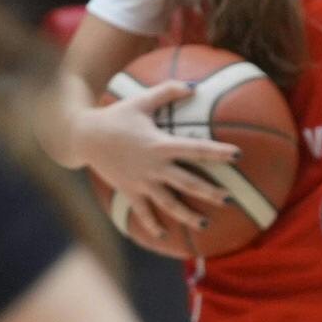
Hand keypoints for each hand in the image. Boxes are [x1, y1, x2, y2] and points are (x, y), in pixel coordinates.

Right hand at [73, 80, 240, 234]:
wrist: (83, 136)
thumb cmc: (116, 116)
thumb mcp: (141, 101)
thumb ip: (168, 92)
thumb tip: (193, 86)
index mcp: (161, 145)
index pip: (196, 149)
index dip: (217, 152)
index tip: (238, 155)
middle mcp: (154, 167)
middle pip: (187, 182)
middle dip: (209, 192)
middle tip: (229, 200)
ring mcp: (142, 182)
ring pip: (168, 203)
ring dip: (186, 215)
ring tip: (204, 225)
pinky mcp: (129, 191)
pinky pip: (143, 211)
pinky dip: (152, 224)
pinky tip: (164, 236)